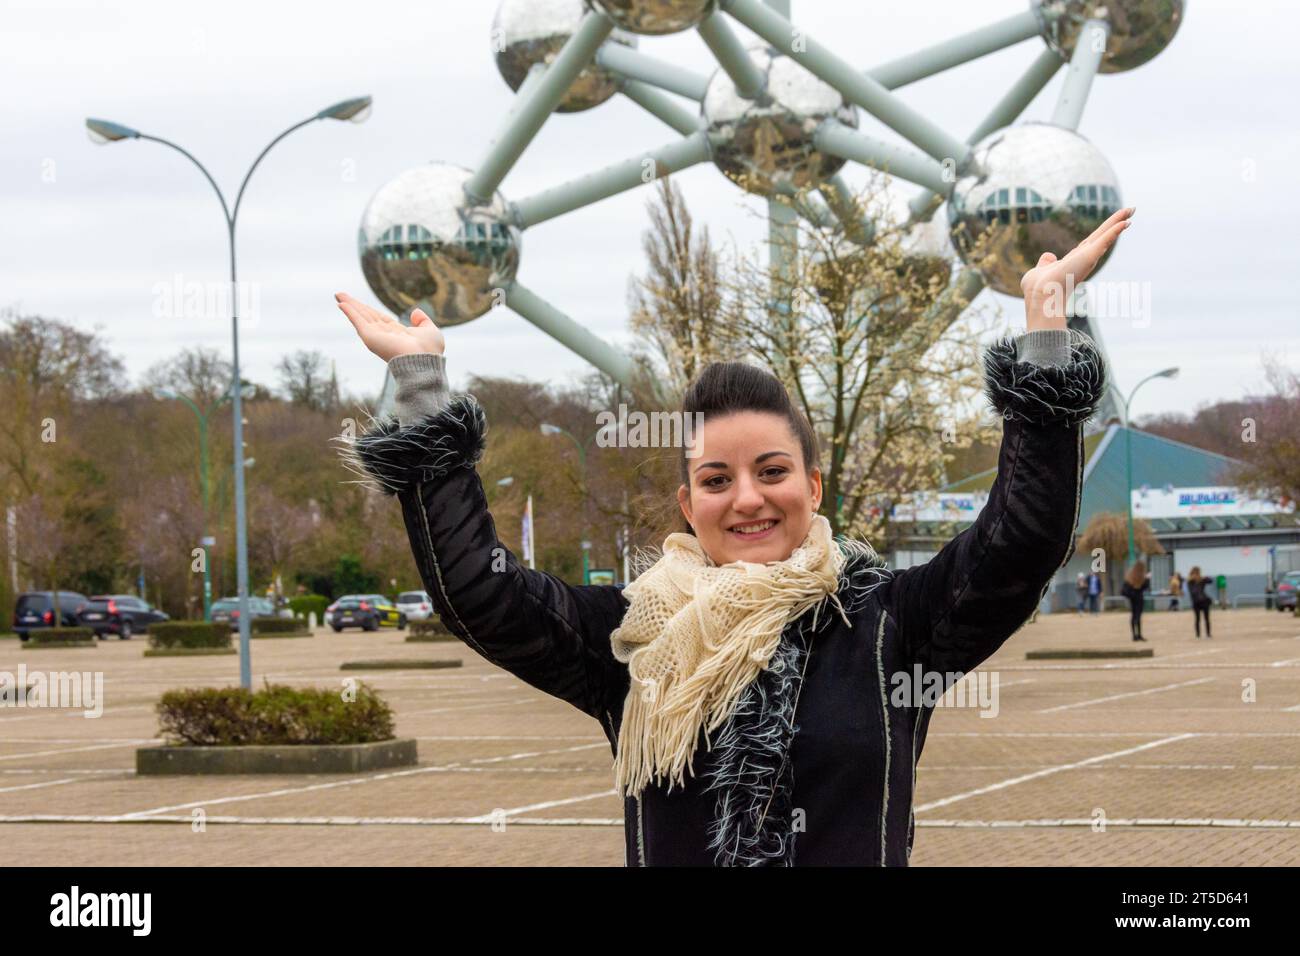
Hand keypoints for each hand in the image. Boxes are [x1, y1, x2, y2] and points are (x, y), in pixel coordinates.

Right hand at [335, 292, 444, 359]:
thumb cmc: (429, 350)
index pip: (378, 318)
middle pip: (366, 315)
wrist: (424, 360)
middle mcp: (384, 334)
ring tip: (338, 295)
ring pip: (360, 316)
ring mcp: (376, 336)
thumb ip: (422, 321)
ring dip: (349, 305)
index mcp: (396, 333)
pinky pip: (358, 321)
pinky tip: (341, 304)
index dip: (368, 309)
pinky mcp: (370, 337)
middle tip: (341, 294)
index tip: (359, 302)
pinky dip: (349, 312)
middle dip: (354, 305)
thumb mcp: (429, 330)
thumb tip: (415, 312)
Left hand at [1020, 206, 1134, 330]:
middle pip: (1103, 234)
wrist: (1040, 293)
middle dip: (1117, 221)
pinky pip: (1104, 240)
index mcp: (1076, 258)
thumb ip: (1046, 262)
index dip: (1104, 231)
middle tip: (1131, 209)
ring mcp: (1088, 257)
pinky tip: (1124, 222)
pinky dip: (1114, 231)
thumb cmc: (1039, 286)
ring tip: (1131, 210)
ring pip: (1106, 235)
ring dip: (1119, 222)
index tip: (1116, 222)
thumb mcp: (1043, 268)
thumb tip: (1048, 257)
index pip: (1093, 240)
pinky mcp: (1089, 257)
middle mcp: (1085, 257)